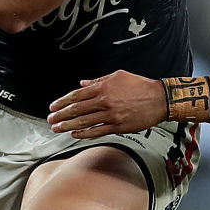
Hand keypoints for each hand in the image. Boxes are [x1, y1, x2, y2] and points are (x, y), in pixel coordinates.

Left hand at [48, 70, 167, 137]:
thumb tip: (83, 83)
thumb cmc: (141, 86)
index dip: (63, 101)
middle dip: (61, 115)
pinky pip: (97, 131)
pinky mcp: (118, 126)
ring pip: (84, 122)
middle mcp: (105, 101)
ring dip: (67, 126)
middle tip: (50, 119)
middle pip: (77, 110)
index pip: (77, 95)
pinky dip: (84, 133)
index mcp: (104, 87)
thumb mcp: (118, 76)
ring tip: (57, 128)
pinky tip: (75, 134)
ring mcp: (111, 115)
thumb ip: (99, 81)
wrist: (159, 99)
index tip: (54, 106)